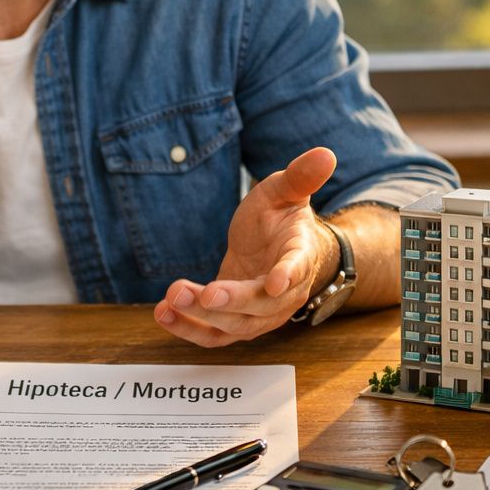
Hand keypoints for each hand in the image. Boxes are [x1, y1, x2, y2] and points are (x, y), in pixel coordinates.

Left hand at [154, 147, 337, 346]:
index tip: (274, 282)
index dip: (287, 275)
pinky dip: (189, 329)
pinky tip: (163, 313)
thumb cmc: (281, 218)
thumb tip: (326, 154)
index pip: (297, 268)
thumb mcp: (285, 191)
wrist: (274, 247)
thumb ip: (300, 177)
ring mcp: (260, 313)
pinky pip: (214, 335)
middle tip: (203, 294)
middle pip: (261, 306)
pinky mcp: (234, 322)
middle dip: (231, 303)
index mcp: (300, 255)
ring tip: (171, 300)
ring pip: (235, 326)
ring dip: (201, 318)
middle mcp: (284, 293)